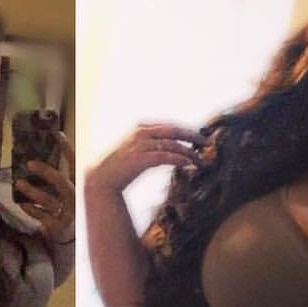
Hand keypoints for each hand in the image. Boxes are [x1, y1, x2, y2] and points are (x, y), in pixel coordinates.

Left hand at [15, 132, 75, 242]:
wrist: (75, 238)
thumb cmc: (69, 208)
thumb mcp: (68, 191)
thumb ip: (59, 177)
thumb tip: (40, 157)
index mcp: (79, 185)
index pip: (74, 164)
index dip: (67, 149)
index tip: (57, 134)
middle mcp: (75, 198)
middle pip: (62, 183)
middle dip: (47, 172)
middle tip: (29, 163)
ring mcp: (67, 213)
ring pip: (49, 200)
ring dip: (32, 191)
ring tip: (18, 182)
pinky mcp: (58, 227)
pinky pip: (42, 216)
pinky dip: (31, 209)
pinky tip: (22, 203)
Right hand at [85, 122, 202, 198]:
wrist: (100, 180)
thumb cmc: (117, 169)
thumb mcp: (133, 151)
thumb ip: (148, 146)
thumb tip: (165, 149)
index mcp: (140, 128)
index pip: (169, 126)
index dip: (185, 130)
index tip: (197, 137)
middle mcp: (142, 133)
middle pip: (174, 130)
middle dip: (192, 136)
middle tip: (207, 142)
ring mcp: (142, 145)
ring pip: (173, 144)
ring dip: (189, 151)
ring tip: (201, 159)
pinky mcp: (142, 159)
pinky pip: (167, 156)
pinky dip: (180, 159)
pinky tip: (190, 165)